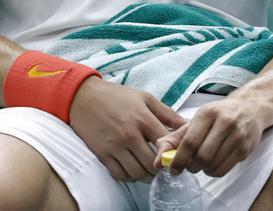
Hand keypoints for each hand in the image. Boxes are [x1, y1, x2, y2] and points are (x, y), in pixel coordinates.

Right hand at [68, 78, 184, 181]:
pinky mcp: (102, 154)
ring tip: (151, 170)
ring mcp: (115, 146)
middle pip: (152, 163)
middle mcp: (130, 135)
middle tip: (165, 167)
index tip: (177, 154)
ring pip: (137, 172)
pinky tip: (134, 170)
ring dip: (147, 176)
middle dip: (162, 168)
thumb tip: (187, 124)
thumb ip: (167, 114)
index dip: (174, 152)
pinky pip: (119, 174)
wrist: (84, 97)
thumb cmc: (117, 96)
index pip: (165, 144)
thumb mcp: (145, 98)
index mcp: (143, 119)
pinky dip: (129, 177)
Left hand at [152, 97, 272, 177]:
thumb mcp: (195, 121)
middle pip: (202, 156)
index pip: (190, 142)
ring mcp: (237, 135)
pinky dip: (214, 172)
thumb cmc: (217, 116)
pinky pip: (224, 169)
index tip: (173, 170)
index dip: (179, 160)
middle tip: (189, 166)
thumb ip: (173, 139)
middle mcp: (225, 122)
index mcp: (207, 113)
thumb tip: (158, 161)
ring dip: (203, 170)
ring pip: (213, 164)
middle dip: (191, 166)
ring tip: (202, 163)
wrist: (250, 109)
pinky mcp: (245, 148)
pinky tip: (213, 164)